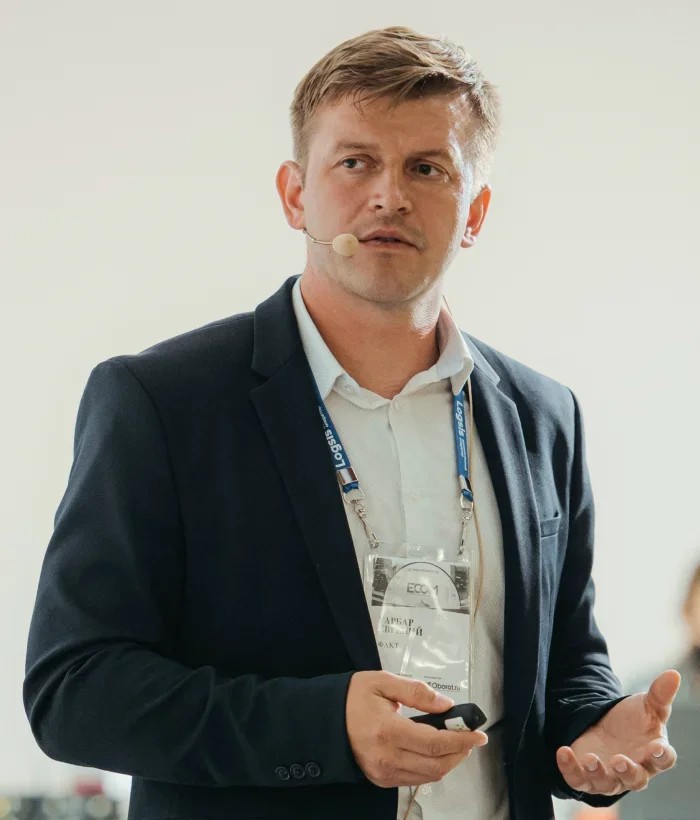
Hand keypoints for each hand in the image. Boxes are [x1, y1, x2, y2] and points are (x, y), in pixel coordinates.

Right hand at [345, 671, 487, 787]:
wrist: (326, 720)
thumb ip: (416, 692)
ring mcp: (384, 772)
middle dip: (460, 751)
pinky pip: (416, 779)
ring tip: (456, 742)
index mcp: (388, 731)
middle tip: (469, 736)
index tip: (478, 733)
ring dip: (449, 761)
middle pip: (437, 764)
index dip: (462, 739)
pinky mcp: (382, 779)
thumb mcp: (383, 682)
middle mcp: (387, 757)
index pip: (436, 742)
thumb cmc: (353, 698)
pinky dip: (432, 767)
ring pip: (429, 776)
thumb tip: (445, 704)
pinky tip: (435, 751)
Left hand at [556, 669, 680, 795]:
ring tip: (590, 759)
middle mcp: (633, 770)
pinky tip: (563, 751)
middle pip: (635, 779)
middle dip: (628, 772)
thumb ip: (660, 694)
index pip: (663, 760)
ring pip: (607, 784)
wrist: (606, 724)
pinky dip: (569, 769)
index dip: (661, 756)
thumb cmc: (633, 720)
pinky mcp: (585, 775)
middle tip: (619, 760)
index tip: (656, 748)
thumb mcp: (646, 704)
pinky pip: (577, 779)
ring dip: (598, 774)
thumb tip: (673, 674)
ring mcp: (609, 776)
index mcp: (652, 754)